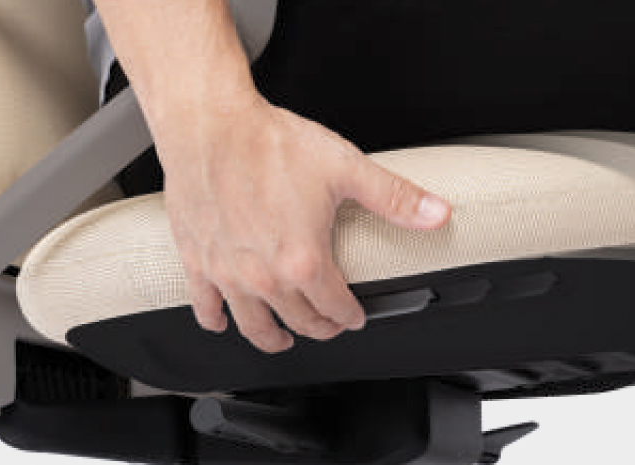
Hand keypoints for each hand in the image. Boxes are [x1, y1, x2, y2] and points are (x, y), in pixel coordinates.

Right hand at [157, 95, 451, 352]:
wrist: (211, 125)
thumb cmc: (269, 144)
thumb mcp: (345, 169)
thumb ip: (395, 198)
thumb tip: (436, 213)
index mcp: (303, 260)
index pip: (334, 308)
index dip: (349, 316)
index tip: (353, 316)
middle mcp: (264, 275)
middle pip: (298, 322)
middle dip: (319, 328)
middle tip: (326, 325)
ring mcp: (227, 273)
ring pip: (253, 325)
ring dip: (271, 338)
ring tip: (281, 339)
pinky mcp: (198, 260)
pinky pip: (205, 306)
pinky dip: (215, 319)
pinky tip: (221, 321)